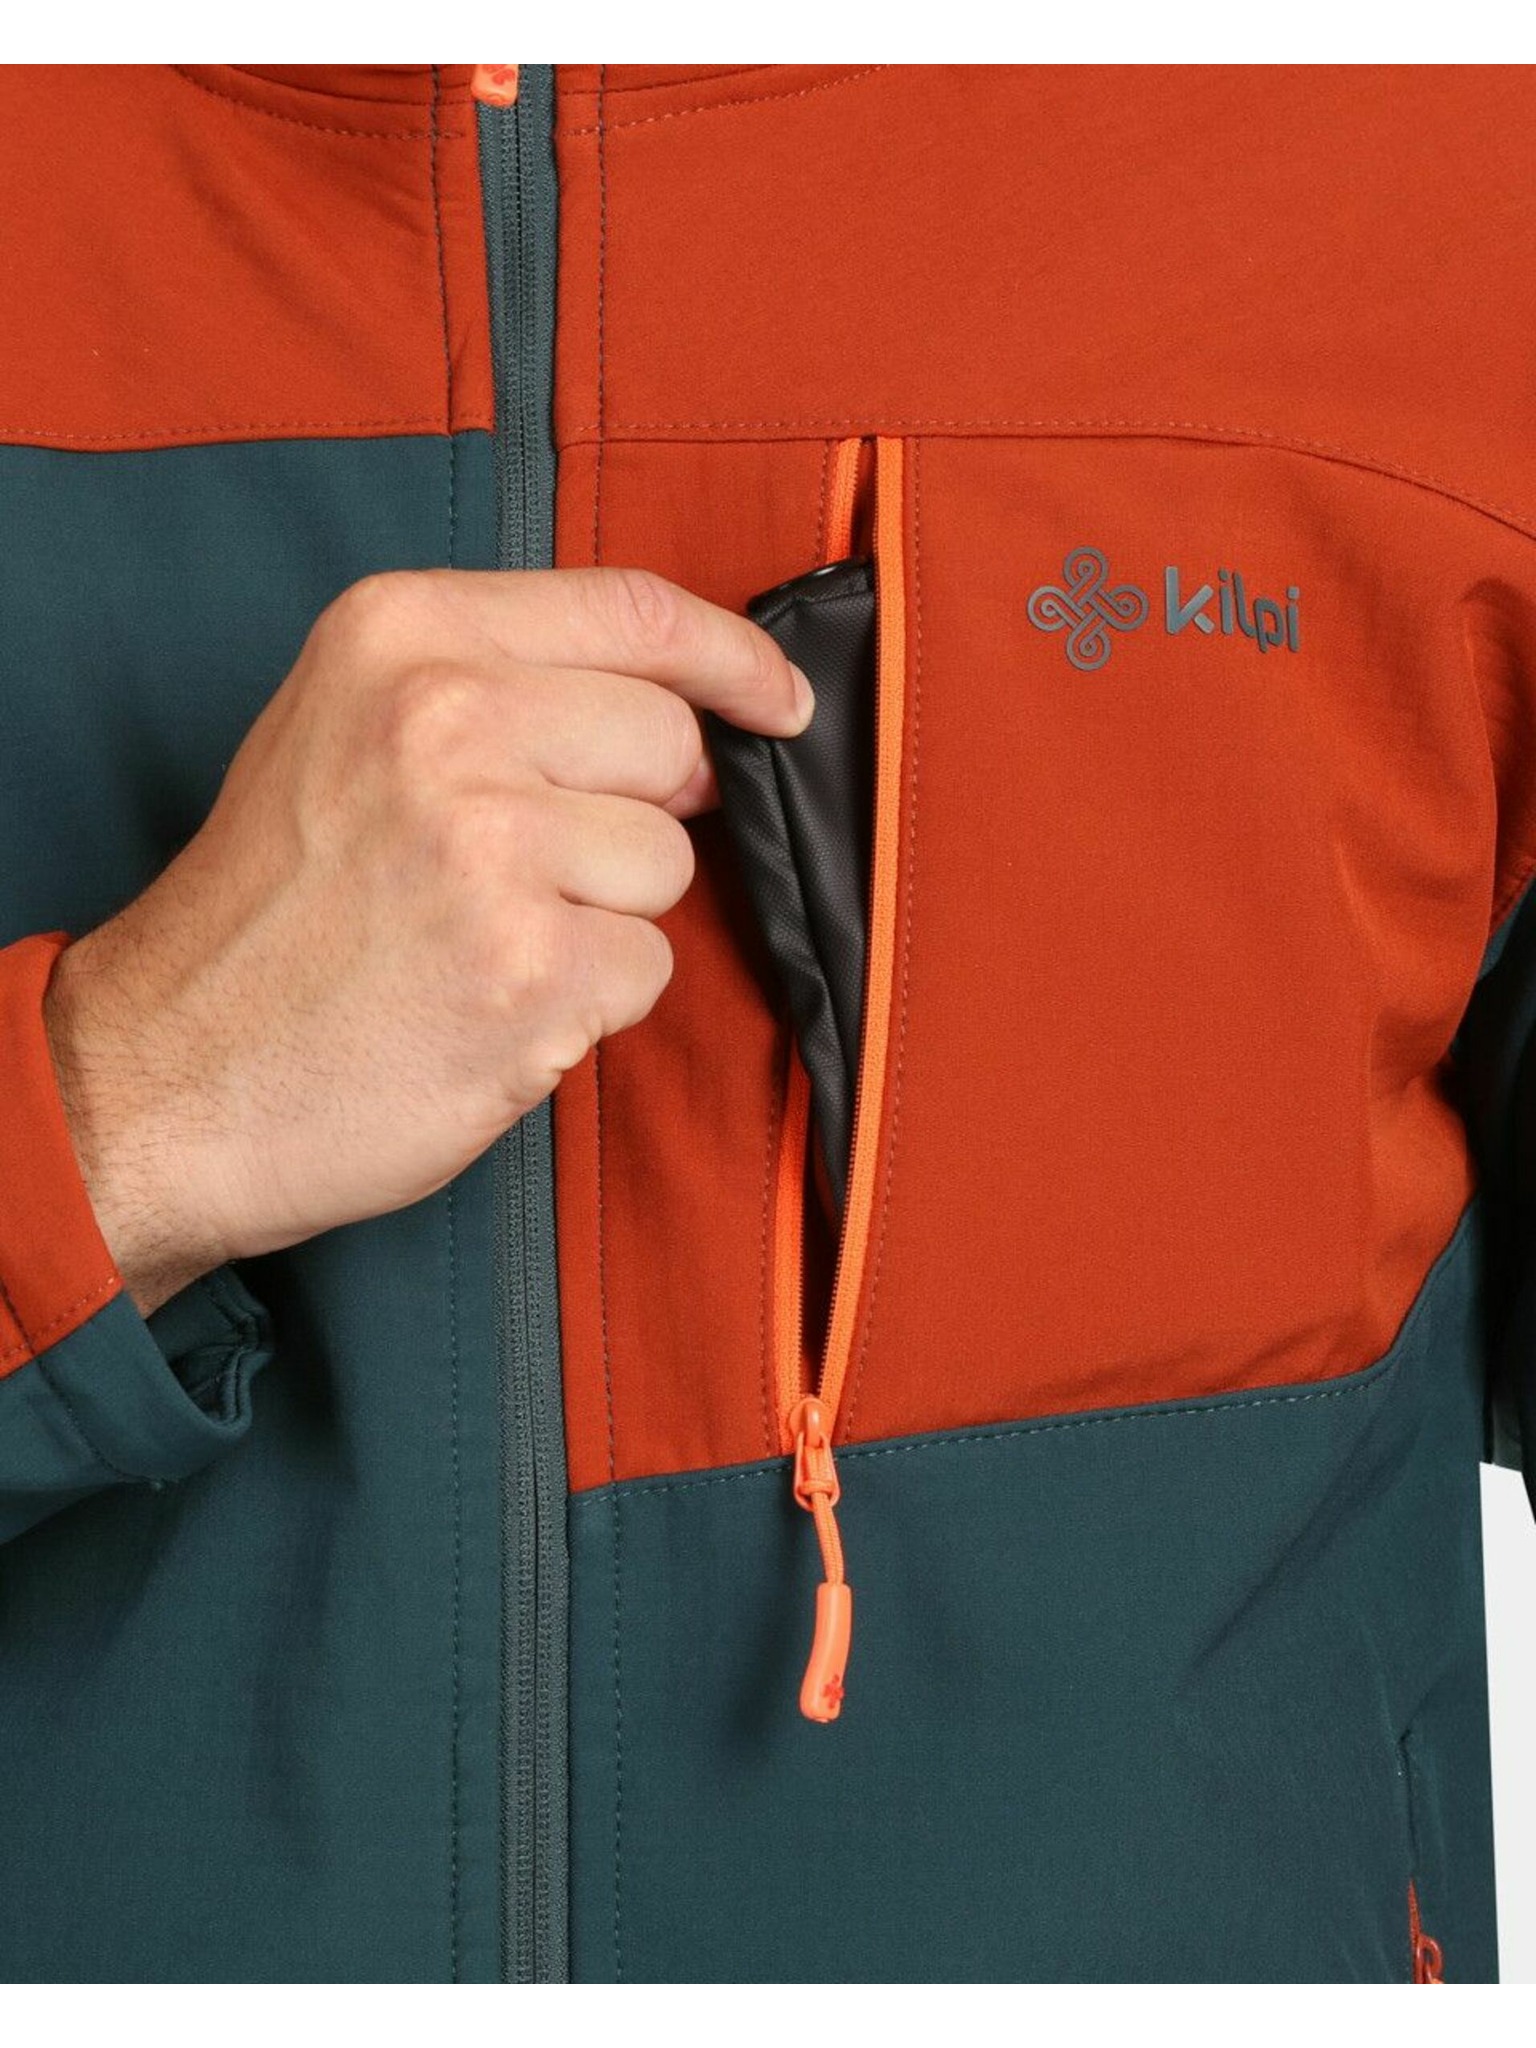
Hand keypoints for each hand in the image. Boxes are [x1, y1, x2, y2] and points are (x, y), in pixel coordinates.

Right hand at [43, 567, 811, 1313]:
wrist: (166, 1073)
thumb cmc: (269, 910)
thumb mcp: (343, 728)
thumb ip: (495, 686)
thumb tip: (682, 712)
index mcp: (402, 635)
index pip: (635, 610)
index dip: (734, 659)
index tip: (778, 702)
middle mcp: (446, 721)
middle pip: (670, 744)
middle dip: (638, 815)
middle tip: (531, 870)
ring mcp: (491, 847)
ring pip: (667, 866)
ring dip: (604, 919)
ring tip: (483, 942)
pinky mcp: (530, 970)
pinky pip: (648, 969)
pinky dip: (589, 1004)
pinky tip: (492, 1006)